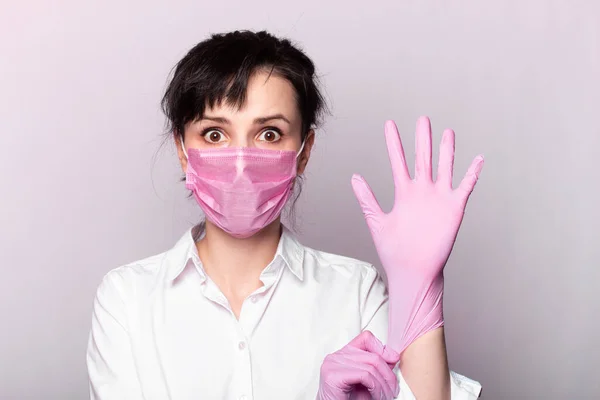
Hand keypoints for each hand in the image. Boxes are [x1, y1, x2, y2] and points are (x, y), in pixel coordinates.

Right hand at [317, 331, 400, 399]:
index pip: (366, 338)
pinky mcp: (333, 375)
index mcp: (344, 354)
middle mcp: (336, 356)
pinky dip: (376, 388)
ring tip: (385, 396)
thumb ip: (376, 368)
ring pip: (371, 366)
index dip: (382, 348)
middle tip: (393, 390)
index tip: (392, 361)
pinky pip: (364, 375)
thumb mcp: (366, 382)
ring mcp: (333, 364)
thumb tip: (393, 356)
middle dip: (388, 375)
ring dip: (383, 385)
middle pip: (373, 356)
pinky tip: (376, 396)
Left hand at [351, 116, 483, 353]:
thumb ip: (367, 198)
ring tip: (447, 132)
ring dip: (446, 151)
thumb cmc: (394, 250)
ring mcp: (439, 198)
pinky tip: (478, 159)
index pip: (398, 161)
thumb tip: (354, 177)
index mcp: (404, 193)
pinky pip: (465, 187)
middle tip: (423, 119)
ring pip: (444, 168)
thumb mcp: (377, 221)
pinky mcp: (453, 208)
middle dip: (422, 139)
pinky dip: (471, 174)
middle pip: (423, 158)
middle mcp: (422, 191)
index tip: (389, 124)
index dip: (394, 143)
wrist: (413, 270)